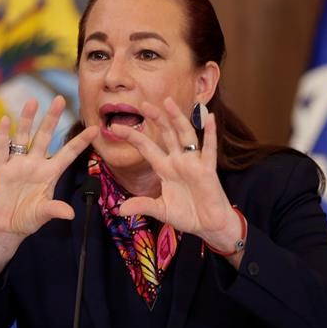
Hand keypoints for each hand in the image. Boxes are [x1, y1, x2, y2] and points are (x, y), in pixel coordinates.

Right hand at [0, 95, 97, 238]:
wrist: (4, 227)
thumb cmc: (27, 219)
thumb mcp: (42, 214)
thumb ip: (54, 210)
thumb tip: (70, 214)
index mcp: (50, 173)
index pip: (68, 153)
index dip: (80, 141)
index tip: (95, 128)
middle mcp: (35, 164)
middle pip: (45, 136)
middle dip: (52, 118)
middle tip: (60, 99)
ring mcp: (17, 164)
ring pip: (24, 137)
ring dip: (28, 120)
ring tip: (33, 101)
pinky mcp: (0, 169)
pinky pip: (2, 149)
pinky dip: (3, 134)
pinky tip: (6, 120)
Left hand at [109, 97, 242, 253]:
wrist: (208, 225)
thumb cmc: (187, 214)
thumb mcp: (161, 210)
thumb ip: (143, 206)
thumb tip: (120, 209)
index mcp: (165, 168)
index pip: (146, 148)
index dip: (132, 136)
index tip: (115, 127)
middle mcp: (178, 161)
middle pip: (166, 134)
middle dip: (156, 119)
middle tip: (143, 104)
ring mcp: (193, 163)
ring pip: (185, 135)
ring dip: (178, 118)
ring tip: (169, 103)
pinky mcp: (208, 170)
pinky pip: (209, 149)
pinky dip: (210, 133)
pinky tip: (209, 117)